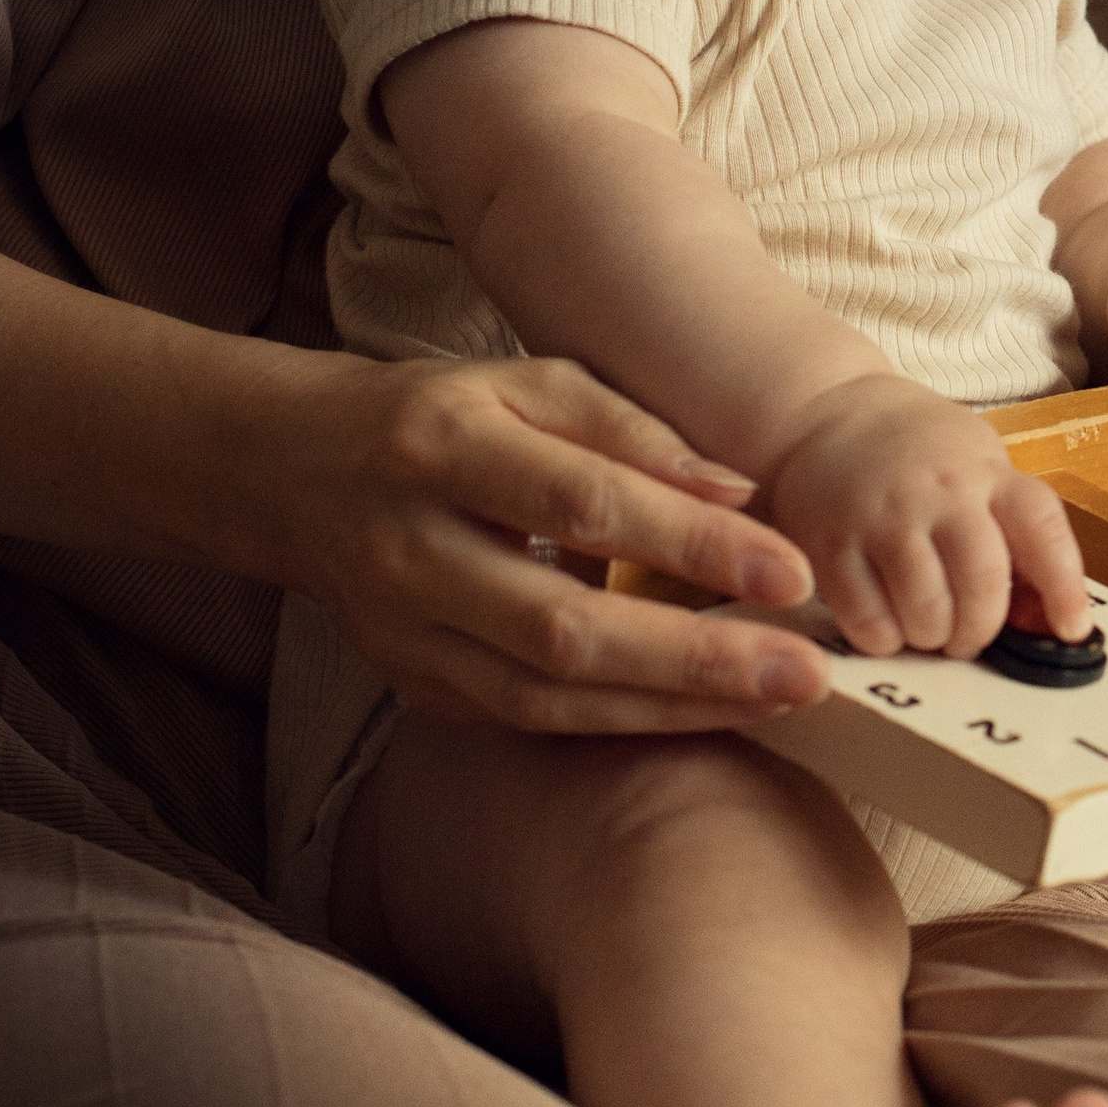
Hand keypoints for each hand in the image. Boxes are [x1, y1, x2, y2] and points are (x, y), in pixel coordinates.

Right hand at [280, 350, 839, 738]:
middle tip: (808, 674)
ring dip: (672, 708)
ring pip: (547, 695)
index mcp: (442, 447)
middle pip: (565, 627)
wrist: (299, 473)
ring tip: (779, 703)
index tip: (792, 574)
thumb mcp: (528, 383)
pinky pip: (529, 719)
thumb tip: (739, 492)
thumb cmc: (443, 416)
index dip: (691, 545)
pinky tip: (705, 714)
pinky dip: (623, 723)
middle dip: (697, 659)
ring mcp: (405, 633)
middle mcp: (413, 549)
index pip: (584, 505)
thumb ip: (631, 430)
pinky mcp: (413, 685)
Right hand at [768, 374, 1087, 657]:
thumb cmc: (920, 454)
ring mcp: (882, 517)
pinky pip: (867, 619)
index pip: (1042, 527)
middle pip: (982, 582)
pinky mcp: (831, 544)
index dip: (1065, 586)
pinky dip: (885, 639)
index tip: (1073, 629)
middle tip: (969, 637)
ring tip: (928, 629)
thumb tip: (1048, 620)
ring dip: (933, 638)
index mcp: (987, 473)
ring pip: (926, 610)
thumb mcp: (980, 468)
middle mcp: (939, 491)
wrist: (829, 415)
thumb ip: (1014, 535)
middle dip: (981, 629)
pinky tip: (888, 623)